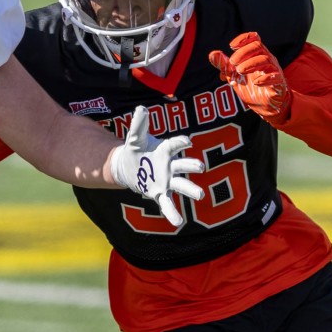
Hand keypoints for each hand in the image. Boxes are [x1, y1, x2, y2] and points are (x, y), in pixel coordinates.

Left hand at [107, 107, 204, 226]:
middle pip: (184, 165)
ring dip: (191, 189)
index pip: (174, 145)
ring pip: (182, 185)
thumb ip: (138, 125)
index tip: (187, 141)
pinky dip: (173, 213)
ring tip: (200, 195)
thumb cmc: (137, 150)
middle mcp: (170, 166)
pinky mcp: (160, 193)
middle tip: (201, 166)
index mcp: (165, 150)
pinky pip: (168, 204)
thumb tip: (141, 109)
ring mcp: (167, 181)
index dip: (180, 142)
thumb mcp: (134, 137)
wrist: (130, 166)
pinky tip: (178, 223)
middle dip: (192, 166)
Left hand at [208, 32, 292, 123]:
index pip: (254, 39)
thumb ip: (224, 65)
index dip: (243, 39)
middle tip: (232, 62)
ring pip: (265, 59)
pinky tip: (255, 83)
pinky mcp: (278, 83)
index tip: (231, 46)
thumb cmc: (250, 85)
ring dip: (250, 64)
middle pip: (258, 46)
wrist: (263, 105)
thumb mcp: (234, 75)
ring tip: (239, 71)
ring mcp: (274, 70)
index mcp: (256, 54)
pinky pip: (275, 76)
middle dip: (243, 52)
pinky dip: (265, 78)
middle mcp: (266, 59)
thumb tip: (212, 54)